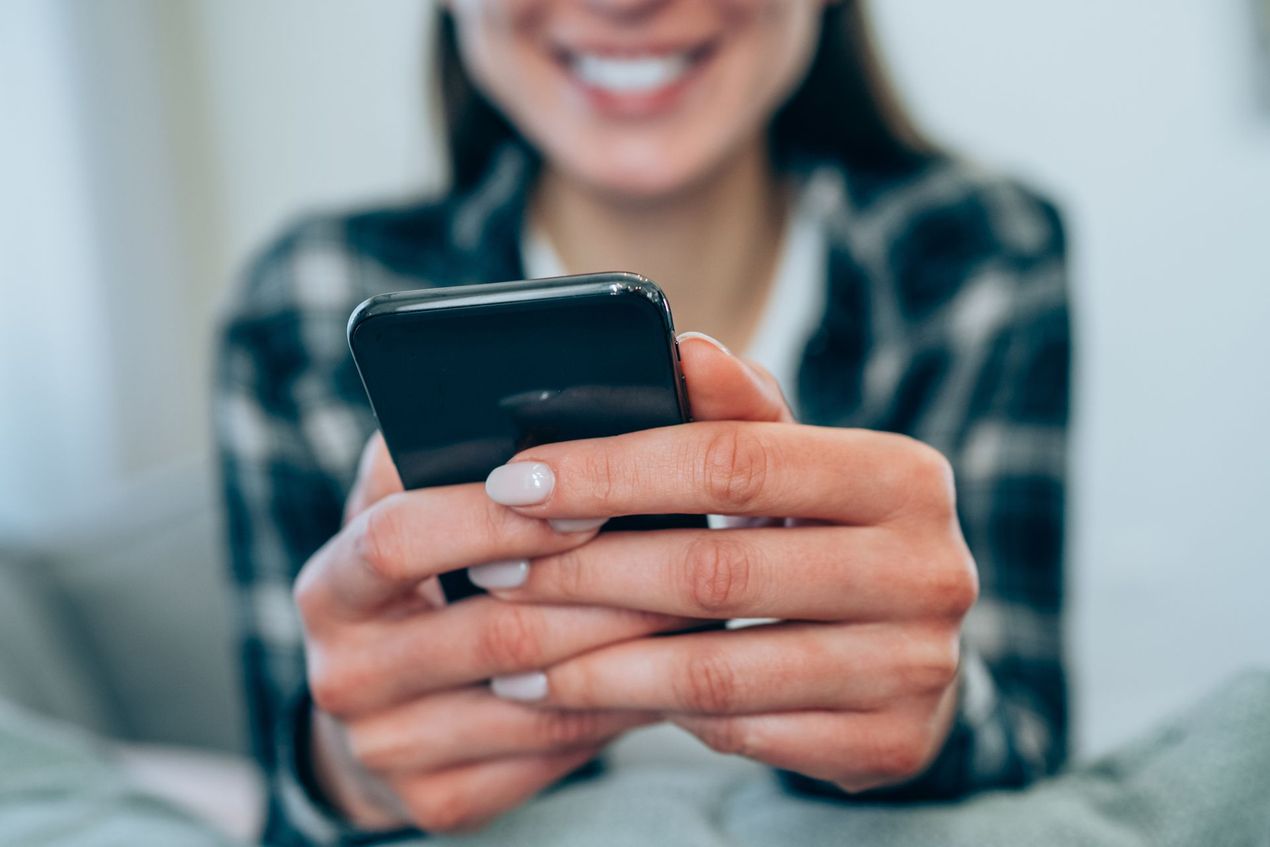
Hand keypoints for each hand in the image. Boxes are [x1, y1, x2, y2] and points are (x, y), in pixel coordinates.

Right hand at [293, 434, 690, 831]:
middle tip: (686, 555)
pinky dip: (621, 704)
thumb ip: (467, 442)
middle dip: (597, 587)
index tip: (588, 497)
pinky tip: (670, 668)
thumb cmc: (434, 572)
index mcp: (335, 580)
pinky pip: (553, 749)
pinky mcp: (436, 801)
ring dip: (629, 647)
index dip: (495, 516)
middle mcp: (342, 670)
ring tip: (701, 607)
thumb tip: (570, 386)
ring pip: (536, 693)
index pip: (401, 537)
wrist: (393, 704)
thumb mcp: (427, 501)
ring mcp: (385, 747)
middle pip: (488, 627)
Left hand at [480, 334, 978, 792]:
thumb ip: (737, 411)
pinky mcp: (888, 745)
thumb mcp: (793, 465)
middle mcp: (930, 572)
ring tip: (514, 653)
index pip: (736, 462)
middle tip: (495, 570)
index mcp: (904, 476)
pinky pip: (736, 732)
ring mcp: (917, 669)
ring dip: (594, 660)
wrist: (909, 653)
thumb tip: (685, 348)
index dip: (615, 471)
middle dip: (584, 572)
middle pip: (717, 572)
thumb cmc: (826, 533)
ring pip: (715, 670)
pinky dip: (648, 712)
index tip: (516, 482)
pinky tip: (587, 693)